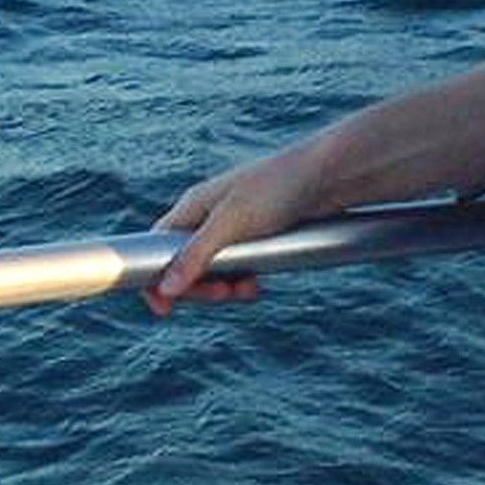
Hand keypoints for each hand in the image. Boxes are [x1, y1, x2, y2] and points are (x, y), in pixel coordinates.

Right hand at [146, 137, 330, 313]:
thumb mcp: (232, 223)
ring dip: (224, 288)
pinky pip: (239, 266)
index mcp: (194, 206)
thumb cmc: (277, 188)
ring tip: (246, 292)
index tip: (165, 309)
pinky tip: (255, 286)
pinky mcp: (258, 233)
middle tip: (224, 296)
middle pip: (185, 265)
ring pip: (214, 269)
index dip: (156, 279)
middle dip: (200, 288)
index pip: (158, 247)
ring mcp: (234, 225)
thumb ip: (197, 255)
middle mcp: (209, 215)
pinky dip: (242, 280)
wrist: (329, 174)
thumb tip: (165, 289)